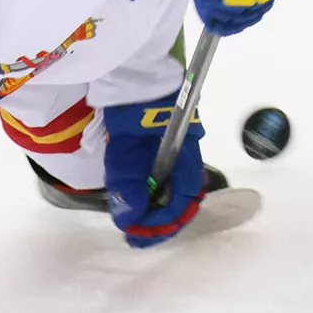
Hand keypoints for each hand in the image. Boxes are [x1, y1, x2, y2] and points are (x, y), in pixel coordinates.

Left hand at [100, 93, 205, 247]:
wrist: (131, 74)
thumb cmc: (132, 109)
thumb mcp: (124, 151)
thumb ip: (128, 185)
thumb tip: (131, 218)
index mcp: (185, 156)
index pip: (183, 198)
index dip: (164, 219)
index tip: (140, 232)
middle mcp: (187, 156)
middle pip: (182, 198)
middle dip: (161, 222)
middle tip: (138, 238)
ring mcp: (177, 151)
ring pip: (173, 189)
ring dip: (157, 210)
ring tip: (136, 226)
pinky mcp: (163, 147)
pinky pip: (164, 178)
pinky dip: (152, 195)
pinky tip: (139, 202)